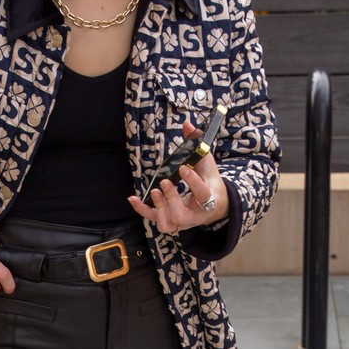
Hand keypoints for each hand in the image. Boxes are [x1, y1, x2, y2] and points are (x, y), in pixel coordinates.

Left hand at [127, 119, 228, 235]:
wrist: (215, 206)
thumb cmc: (210, 183)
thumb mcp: (208, 164)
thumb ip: (198, 145)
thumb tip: (186, 124)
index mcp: (210, 199)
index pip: (203, 194)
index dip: (193, 182)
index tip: (183, 168)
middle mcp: (195, 214)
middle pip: (181, 216)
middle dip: (171, 199)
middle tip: (165, 182)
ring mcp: (182, 220)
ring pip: (168, 224)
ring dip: (159, 208)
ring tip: (155, 191)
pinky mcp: (170, 220)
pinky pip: (154, 219)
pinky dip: (142, 209)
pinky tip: (133, 198)